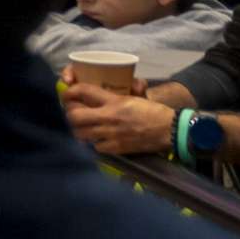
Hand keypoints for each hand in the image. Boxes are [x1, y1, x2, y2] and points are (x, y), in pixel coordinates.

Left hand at [59, 79, 182, 156]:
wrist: (172, 130)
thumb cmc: (154, 111)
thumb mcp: (134, 97)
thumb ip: (116, 94)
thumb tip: (104, 89)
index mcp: (114, 101)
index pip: (83, 91)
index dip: (70, 92)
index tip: (67, 94)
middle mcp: (109, 117)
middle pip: (73, 115)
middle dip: (68, 114)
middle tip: (72, 113)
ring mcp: (111, 134)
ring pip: (80, 134)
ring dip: (77, 130)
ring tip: (81, 127)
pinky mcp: (117, 148)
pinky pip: (95, 147)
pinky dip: (93, 143)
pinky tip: (96, 139)